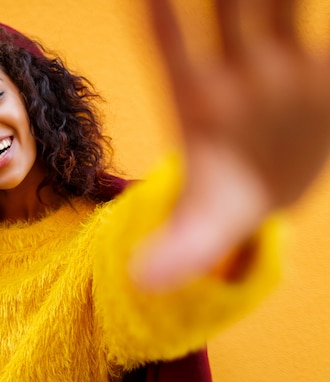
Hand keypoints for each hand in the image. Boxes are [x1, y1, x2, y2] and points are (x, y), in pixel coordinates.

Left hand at [134, 0, 329, 290]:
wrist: (269, 188)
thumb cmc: (224, 201)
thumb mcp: (202, 228)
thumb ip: (176, 252)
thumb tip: (141, 282)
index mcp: (195, 101)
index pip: (170, 46)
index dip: (161, 15)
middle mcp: (234, 72)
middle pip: (226, 9)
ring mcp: (278, 62)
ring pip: (274, 4)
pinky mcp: (317, 69)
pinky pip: (320, 35)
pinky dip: (320, 17)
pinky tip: (324, 4)